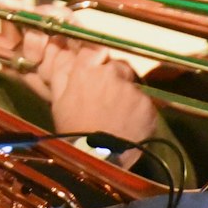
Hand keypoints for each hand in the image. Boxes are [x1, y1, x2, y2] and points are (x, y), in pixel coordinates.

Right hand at [32, 39, 157, 146]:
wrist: (97, 157)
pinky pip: (144, 103)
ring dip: (126, 95)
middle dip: (113, 78)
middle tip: (105, 99)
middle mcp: (112, 74)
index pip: (94, 50)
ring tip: (116, 115)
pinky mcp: (148, 106)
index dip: (95, 60)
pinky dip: (138, 111)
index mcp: (86, 72)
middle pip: (117, 67)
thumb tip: (63, 55)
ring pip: (132, 85)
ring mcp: (132, 90)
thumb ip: (61, 75)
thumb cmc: (72, 129)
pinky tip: (127, 123)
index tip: (95, 70)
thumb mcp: (58, 101)